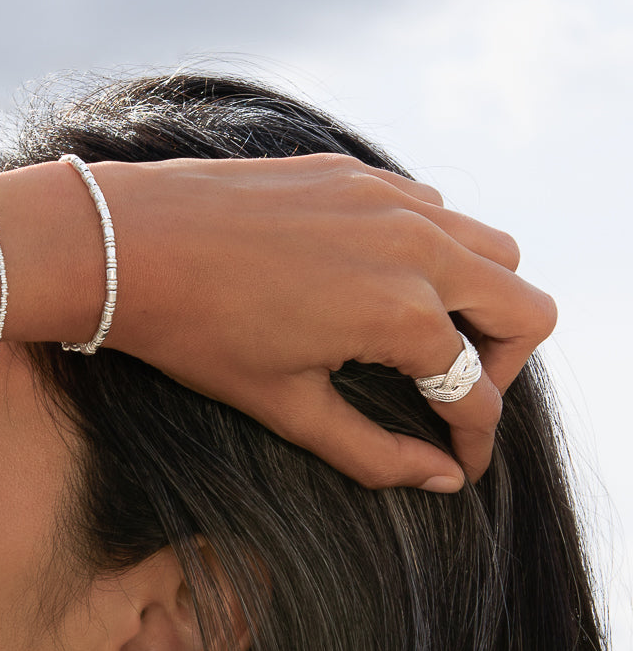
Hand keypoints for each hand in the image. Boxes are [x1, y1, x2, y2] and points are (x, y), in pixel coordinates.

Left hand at [98, 155, 555, 490]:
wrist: (125, 242)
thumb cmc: (195, 331)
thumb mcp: (285, 406)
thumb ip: (373, 451)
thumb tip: (442, 478)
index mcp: (401, 312)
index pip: (476, 393)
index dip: (476, 441)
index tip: (460, 462)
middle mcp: (415, 246)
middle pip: (526, 309)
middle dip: (504, 366)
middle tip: (452, 396)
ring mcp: (388, 198)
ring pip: (493, 249)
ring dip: (481, 301)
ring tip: (424, 340)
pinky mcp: (356, 172)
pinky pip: (436, 209)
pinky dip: (436, 251)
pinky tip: (381, 281)